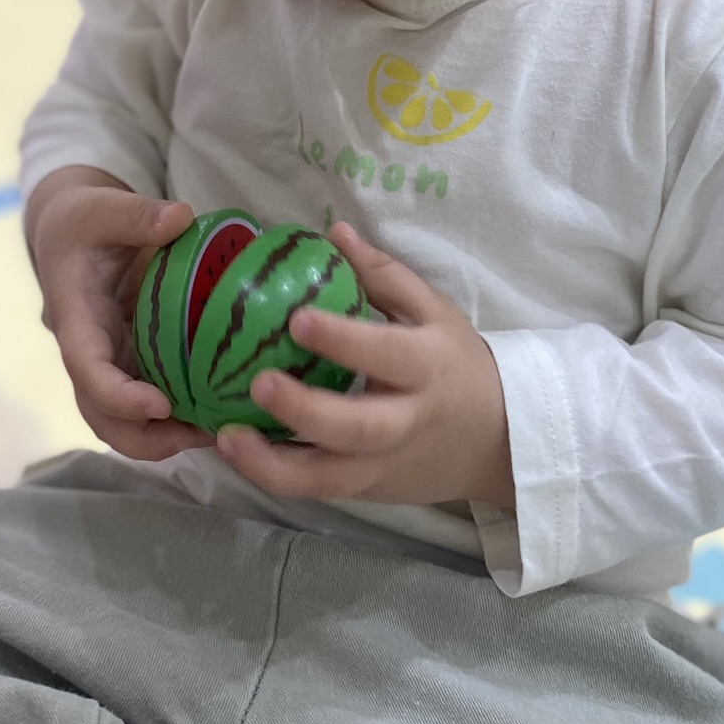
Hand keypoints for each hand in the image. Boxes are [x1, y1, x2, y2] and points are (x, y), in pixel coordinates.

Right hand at [27, 169, 211, 460]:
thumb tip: (181, 217)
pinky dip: (177, 417)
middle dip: (144, 436)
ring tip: (219, 431)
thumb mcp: (104, 207)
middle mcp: (88, 351)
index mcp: (75, 318)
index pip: (86, 369)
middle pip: (101, 414)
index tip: (160, 405)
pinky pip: (147, 401)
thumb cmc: (85, 220)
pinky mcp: (130, 363)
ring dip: (164, 436)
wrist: (70, 232)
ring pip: (122, 420)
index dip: (118, 396)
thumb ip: (137, 214)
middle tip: (201, 434)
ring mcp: (109, 362)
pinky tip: (221, 413)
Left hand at [215, 225, 513, 509]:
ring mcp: (383, 465)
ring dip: (273, 463)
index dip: (343, 340)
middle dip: (305, 410)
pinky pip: (316, 489)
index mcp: (426, 368)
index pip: (385, 354)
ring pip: (329, 478)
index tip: (298, 317)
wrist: (499, 442)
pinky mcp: (365, 491)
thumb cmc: (457, 365)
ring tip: (225, 437)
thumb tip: (333, 231)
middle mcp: (405, 422)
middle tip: (258, 383)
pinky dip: (275, 476)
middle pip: (356, 427)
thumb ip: (383, 275)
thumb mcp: (435, 312)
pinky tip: (233, 451)